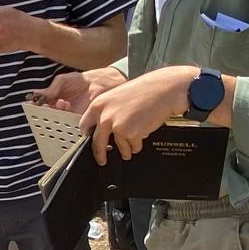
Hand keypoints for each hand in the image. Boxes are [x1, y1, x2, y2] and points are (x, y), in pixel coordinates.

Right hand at [34, 67, 125, 113]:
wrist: (100, 84)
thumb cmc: (82, 80)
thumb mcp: (63, 80)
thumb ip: (51, 89)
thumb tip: (36, 94)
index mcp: (53, 100)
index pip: (41, 106)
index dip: (35, 106)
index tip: (32, 103)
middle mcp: (59, 110)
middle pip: (47, 115)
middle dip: (45, 111)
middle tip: (46, 105)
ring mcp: (68, 117)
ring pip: (56, 120)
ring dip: (56, 113)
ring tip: (62, 102)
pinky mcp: (78, 122)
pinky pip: (68, 125)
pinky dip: (65, 118)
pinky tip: (67, 107)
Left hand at [81, 67, 198, 163]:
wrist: (164, 90)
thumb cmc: (145, 91)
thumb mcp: (117, 97)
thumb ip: (107, 111)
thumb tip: (103, 129)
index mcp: (98, 104)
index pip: (85, 126)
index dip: (89, 135)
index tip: (92, 141)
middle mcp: (104, 116)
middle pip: (96, 143)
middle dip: (100, 154)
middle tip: (102, 159)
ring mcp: (116, 126)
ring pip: (118, 147)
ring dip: (125, 149)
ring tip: (132, 143)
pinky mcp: (130, 134)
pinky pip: (132, 147)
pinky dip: (138, 144)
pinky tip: (143, 133)